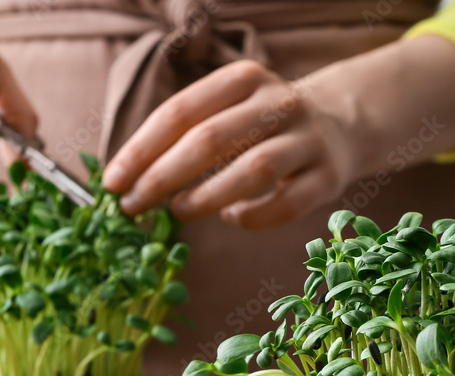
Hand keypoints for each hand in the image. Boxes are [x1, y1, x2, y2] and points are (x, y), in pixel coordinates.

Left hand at [103, 35, 454, 229]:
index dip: (141, 149)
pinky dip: (254, 217)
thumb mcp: (229, 109)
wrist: (342, 125)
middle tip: (133, 206)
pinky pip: (287, 203)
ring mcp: (308, 139)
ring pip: (253, 170)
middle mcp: (278, 103)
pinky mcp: (329, 176)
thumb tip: (128, 178)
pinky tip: (233, 218)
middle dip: (163, 177)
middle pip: (210, 140)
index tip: (112, 182)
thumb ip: (187, 133)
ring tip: (178, 212)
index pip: (180, 112)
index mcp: (243, 79)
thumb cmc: (264, 125)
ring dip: (207, 197)